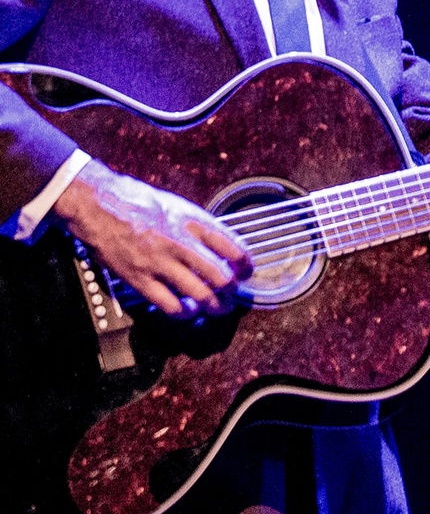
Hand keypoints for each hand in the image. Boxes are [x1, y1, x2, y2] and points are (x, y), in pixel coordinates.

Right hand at [53, 162, 251, 316]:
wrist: (98, 204)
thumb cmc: (137, 201)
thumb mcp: (178, 205)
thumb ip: (199, 225)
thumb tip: (221, 243)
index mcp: (193, 222)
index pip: (233, 247)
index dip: (246, 264)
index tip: (248, 271)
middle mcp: (181, 243)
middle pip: (221, 275)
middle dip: (233, 291)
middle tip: (235, 295)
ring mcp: (160, 262)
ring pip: (199, 294)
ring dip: (214, 306)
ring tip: (218, 308)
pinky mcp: (139, 278)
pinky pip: (168, 304)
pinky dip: (183, 312)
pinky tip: (187, 311)